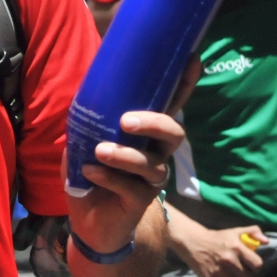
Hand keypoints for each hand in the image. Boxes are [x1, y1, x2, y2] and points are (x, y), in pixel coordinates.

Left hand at [63, 58, 197, 256]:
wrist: (85, 217)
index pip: (171, 104)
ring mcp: (151, 177)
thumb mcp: (85, 137)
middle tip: (126, 121)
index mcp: (147, 131)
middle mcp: (157, 152)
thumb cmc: (89, 169)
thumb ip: (91, 117)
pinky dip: (109, 178)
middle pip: (174, 133)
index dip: (184, 83)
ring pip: (153, 164)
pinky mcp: (141, 200)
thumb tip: (88, 89)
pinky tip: (90, 172)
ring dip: (125, 155)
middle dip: (155, 123)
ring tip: (100, 152)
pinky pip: (131, 187)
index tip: (191, 59)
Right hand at [179, 225, 266, 276]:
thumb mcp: (235, 231)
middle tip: (239, 273)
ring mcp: (220, 270)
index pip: (257, 265)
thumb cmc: (217, 238)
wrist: (193, 241)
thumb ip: (253, 232)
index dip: (255, 267)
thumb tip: (267, 242)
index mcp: (237, 247)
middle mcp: (229, 259)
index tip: (249, 266)